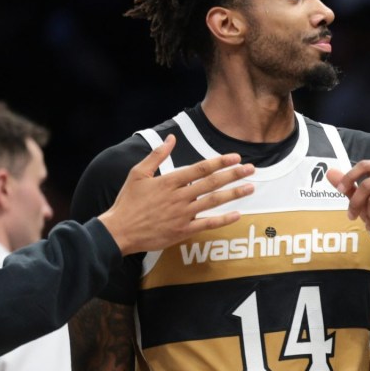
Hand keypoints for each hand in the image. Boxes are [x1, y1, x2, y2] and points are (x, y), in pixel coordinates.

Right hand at [98, 134, 254, 254]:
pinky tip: (238, 214)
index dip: (220, 162)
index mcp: (169, 181)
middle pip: (212, 183)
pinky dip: (224, 219)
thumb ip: (156, 155)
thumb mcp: (138, 174)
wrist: (118, 231)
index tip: (235, 157)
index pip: (200, 169)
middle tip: (251, 169)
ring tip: (250, 187)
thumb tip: (171, 138)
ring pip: (214, 201)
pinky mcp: (183, 231)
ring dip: (234, 194)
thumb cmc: (128, 202)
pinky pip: (207, 224)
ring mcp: (182, 214)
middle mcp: (179, 197)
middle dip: (234, 174)